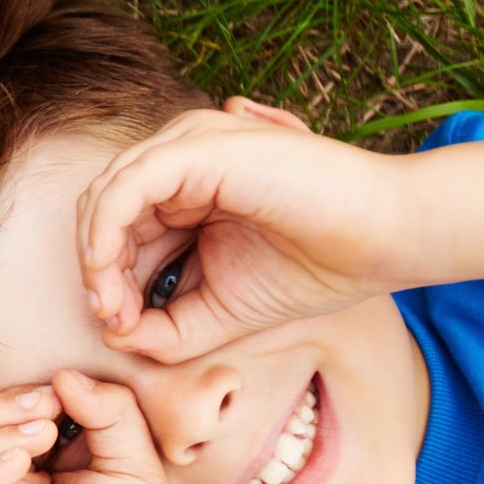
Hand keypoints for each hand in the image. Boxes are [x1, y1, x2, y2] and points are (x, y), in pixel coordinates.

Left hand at [78, 99, 420, 362]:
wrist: (387, 239)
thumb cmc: (315, 268)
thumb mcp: (223, 312)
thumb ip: (167, 328)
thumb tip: (113, 336)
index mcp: (186, 192)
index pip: (117, 231)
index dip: (105, 281)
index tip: (118, 329)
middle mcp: (182, 162)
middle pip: (103, 212)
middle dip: (96, 272)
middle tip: (111, 320)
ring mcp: (190, 147)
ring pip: (106, 195)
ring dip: (97, 257)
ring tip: (113, 307)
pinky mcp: (200, 147)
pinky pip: (128, 183)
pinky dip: (106, 229)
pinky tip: (108, 270)